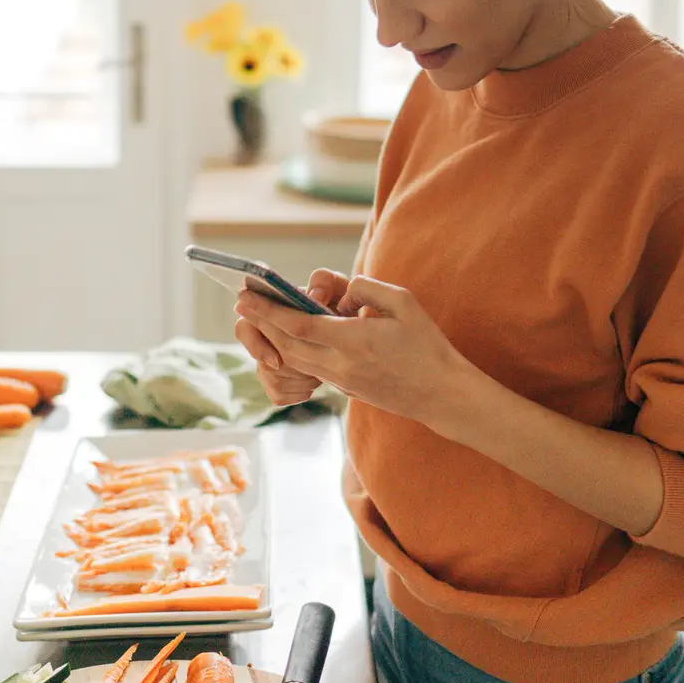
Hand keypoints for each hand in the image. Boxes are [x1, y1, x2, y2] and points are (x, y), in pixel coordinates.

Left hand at [232, 275, 478, 426]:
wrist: (441, 394)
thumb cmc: (427, 346)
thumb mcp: (403, 303)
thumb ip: (368, 288)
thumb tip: (343, 292)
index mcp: (354, 341)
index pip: (299, 325)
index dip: (269, 310)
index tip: (247, 295)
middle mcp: (341, 365)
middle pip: (288, 344)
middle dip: (262, 323)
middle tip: (242, 304)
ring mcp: (342, 380)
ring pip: (295, 359)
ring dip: (273, 339)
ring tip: (259, 318)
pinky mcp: (346, 388)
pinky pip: (310, 368)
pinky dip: (292, 352)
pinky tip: (287, 338)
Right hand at [233, 268, 348, 406]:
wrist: (350, 326)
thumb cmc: (337, 301)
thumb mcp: (335, 286)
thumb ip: (324, 282)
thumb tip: (314, 295)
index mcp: (269, 312)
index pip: (243, 328)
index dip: (256, 346)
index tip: (276, 360)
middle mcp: (264, 336)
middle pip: (261, 362)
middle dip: (288, 369)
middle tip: (311, 373)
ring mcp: (268, 359)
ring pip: (272, 380)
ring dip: (298, 380)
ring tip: (319, 373)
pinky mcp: (278, 380)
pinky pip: (278, 395)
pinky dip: (297, 393)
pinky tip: (312, 384)